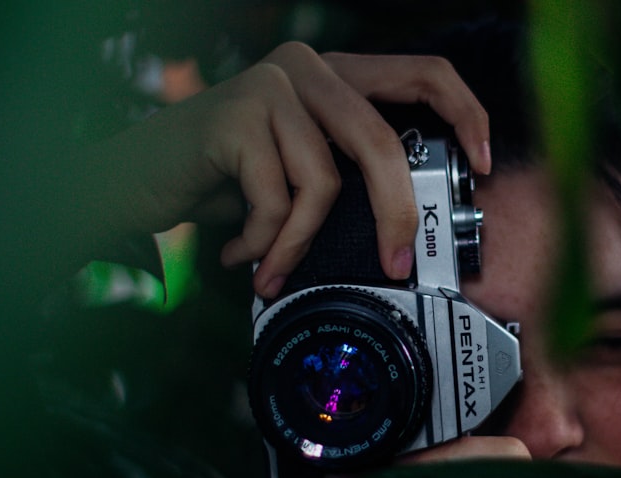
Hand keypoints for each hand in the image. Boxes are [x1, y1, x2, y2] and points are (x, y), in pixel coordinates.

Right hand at [92, 43, 490, 297]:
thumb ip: (348, 175)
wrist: (136, 181)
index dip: (466, 113)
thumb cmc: (226, 179)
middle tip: (395, 264)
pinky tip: (242, 253)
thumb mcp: (301, 171)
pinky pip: (279, 200)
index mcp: (337, 76)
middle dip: (394, 215)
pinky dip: (267, 243)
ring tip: (272, 265)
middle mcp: (308, 68)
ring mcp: (271, 86)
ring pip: (325, 181)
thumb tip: (409, 224)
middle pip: (382, 141)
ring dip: (300, 243)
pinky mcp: (236, 115)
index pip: (423, 73)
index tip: (484, 163)